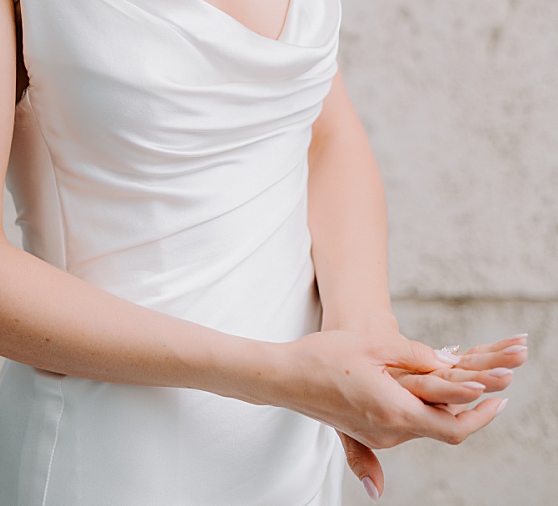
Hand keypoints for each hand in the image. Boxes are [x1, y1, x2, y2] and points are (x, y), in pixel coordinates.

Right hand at [337, 334, 526, 497]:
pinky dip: (422, 409)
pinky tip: (423, 390)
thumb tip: (453, 363)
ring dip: (445, 407)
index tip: (501, 398)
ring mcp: (377, 436)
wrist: (281, 377)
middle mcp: (389, 432)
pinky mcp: (366, 432)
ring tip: (462, 382)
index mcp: (395, 412)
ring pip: (425, 425)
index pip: (456, 426)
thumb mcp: (376, 346)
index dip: (484, 416)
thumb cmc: (323, 357)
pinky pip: (405, 424)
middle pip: (445, 428)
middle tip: (494, 385)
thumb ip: (420, 356)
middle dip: (471, 408)